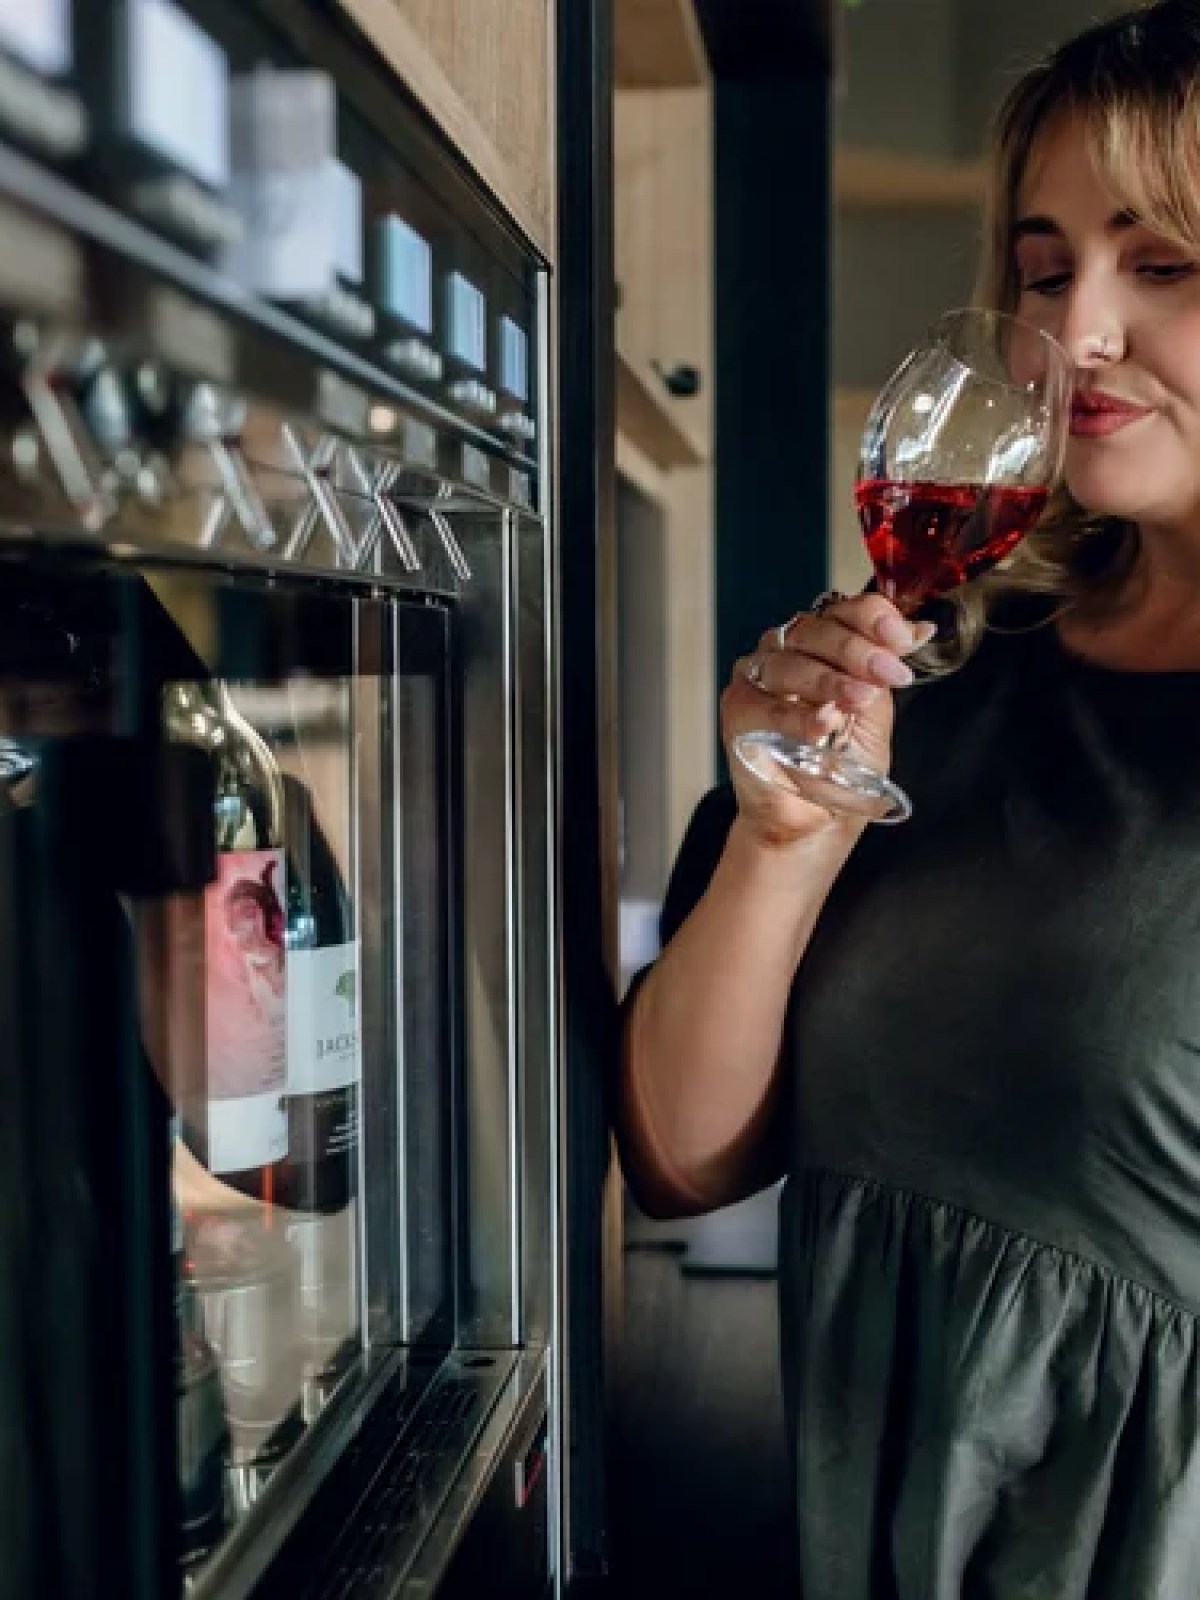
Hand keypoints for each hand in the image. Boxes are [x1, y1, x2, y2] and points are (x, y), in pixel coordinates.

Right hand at [721, 593, 935, 846]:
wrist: (815, 821)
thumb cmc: (842, 769)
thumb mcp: (876, 716)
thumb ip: (885, 674)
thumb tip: (921, 628)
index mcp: (821, 643)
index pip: (844, 611)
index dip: (873, 618)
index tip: (901, 638)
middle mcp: (785, 651)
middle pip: (815, 630)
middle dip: (856, 649)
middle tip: (888, 672)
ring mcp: (756, 677)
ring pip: (790, 663)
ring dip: (828, 681)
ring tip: (859, 699)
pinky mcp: (737, 710)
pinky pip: (767, 707)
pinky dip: (796, 715)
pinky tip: (822, 723)